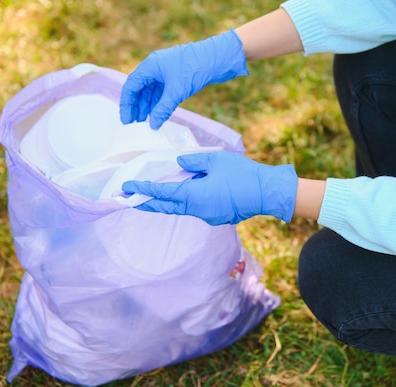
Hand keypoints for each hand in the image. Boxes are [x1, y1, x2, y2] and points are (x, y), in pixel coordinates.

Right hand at [119, 29, 247, 128]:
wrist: (219, 58)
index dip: (127, 104)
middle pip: (139, 89)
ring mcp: (166, 72)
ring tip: (144, 123)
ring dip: (147, 107)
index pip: (131, 86)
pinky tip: (156, 115)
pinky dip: (158, 103)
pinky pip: (162, 92)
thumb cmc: (195, 68)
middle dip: (136, 107)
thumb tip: (153, 124)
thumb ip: (163, 109)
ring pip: (151, 91)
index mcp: (150, 65)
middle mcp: (155, 67)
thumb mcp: (177, 91)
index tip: (127, 120)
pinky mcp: (176, 77)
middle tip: (134, 125)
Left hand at [121, 151, 297, 224]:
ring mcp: (208, 216)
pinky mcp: (217, 217)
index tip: (126, 188)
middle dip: (147, 202)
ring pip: (181, 208)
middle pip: (167, 207)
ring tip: (152, 194)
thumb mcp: (217, 160)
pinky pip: (195, 208)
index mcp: (195, 196)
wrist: (268, 193)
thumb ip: (194, 161)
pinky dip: (185, 201)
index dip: (143, 190)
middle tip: (128, 199)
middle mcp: (198, 210)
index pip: (163, 193)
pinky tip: (184, 192)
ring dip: (167, 201)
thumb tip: (179, 162)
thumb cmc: (244, 174)